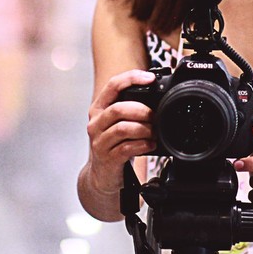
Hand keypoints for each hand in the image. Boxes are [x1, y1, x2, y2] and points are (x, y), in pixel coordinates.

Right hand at [85, 69, 156, 193]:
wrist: (102, 175)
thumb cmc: (114, 143)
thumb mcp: (118, 122)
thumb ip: (130, 107)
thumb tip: (156, 92)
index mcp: (99, 108)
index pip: (112, 85)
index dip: (131, 78)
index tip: (149, 78)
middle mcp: (96, 123)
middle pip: (118, 109)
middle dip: (141, 110)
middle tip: (155, 116)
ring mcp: (100, 141)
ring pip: (123, 129)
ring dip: (144, 129)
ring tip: (154, 132)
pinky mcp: (107, 158)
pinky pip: (126, 148)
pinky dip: (142, 144)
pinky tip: (150, 144)